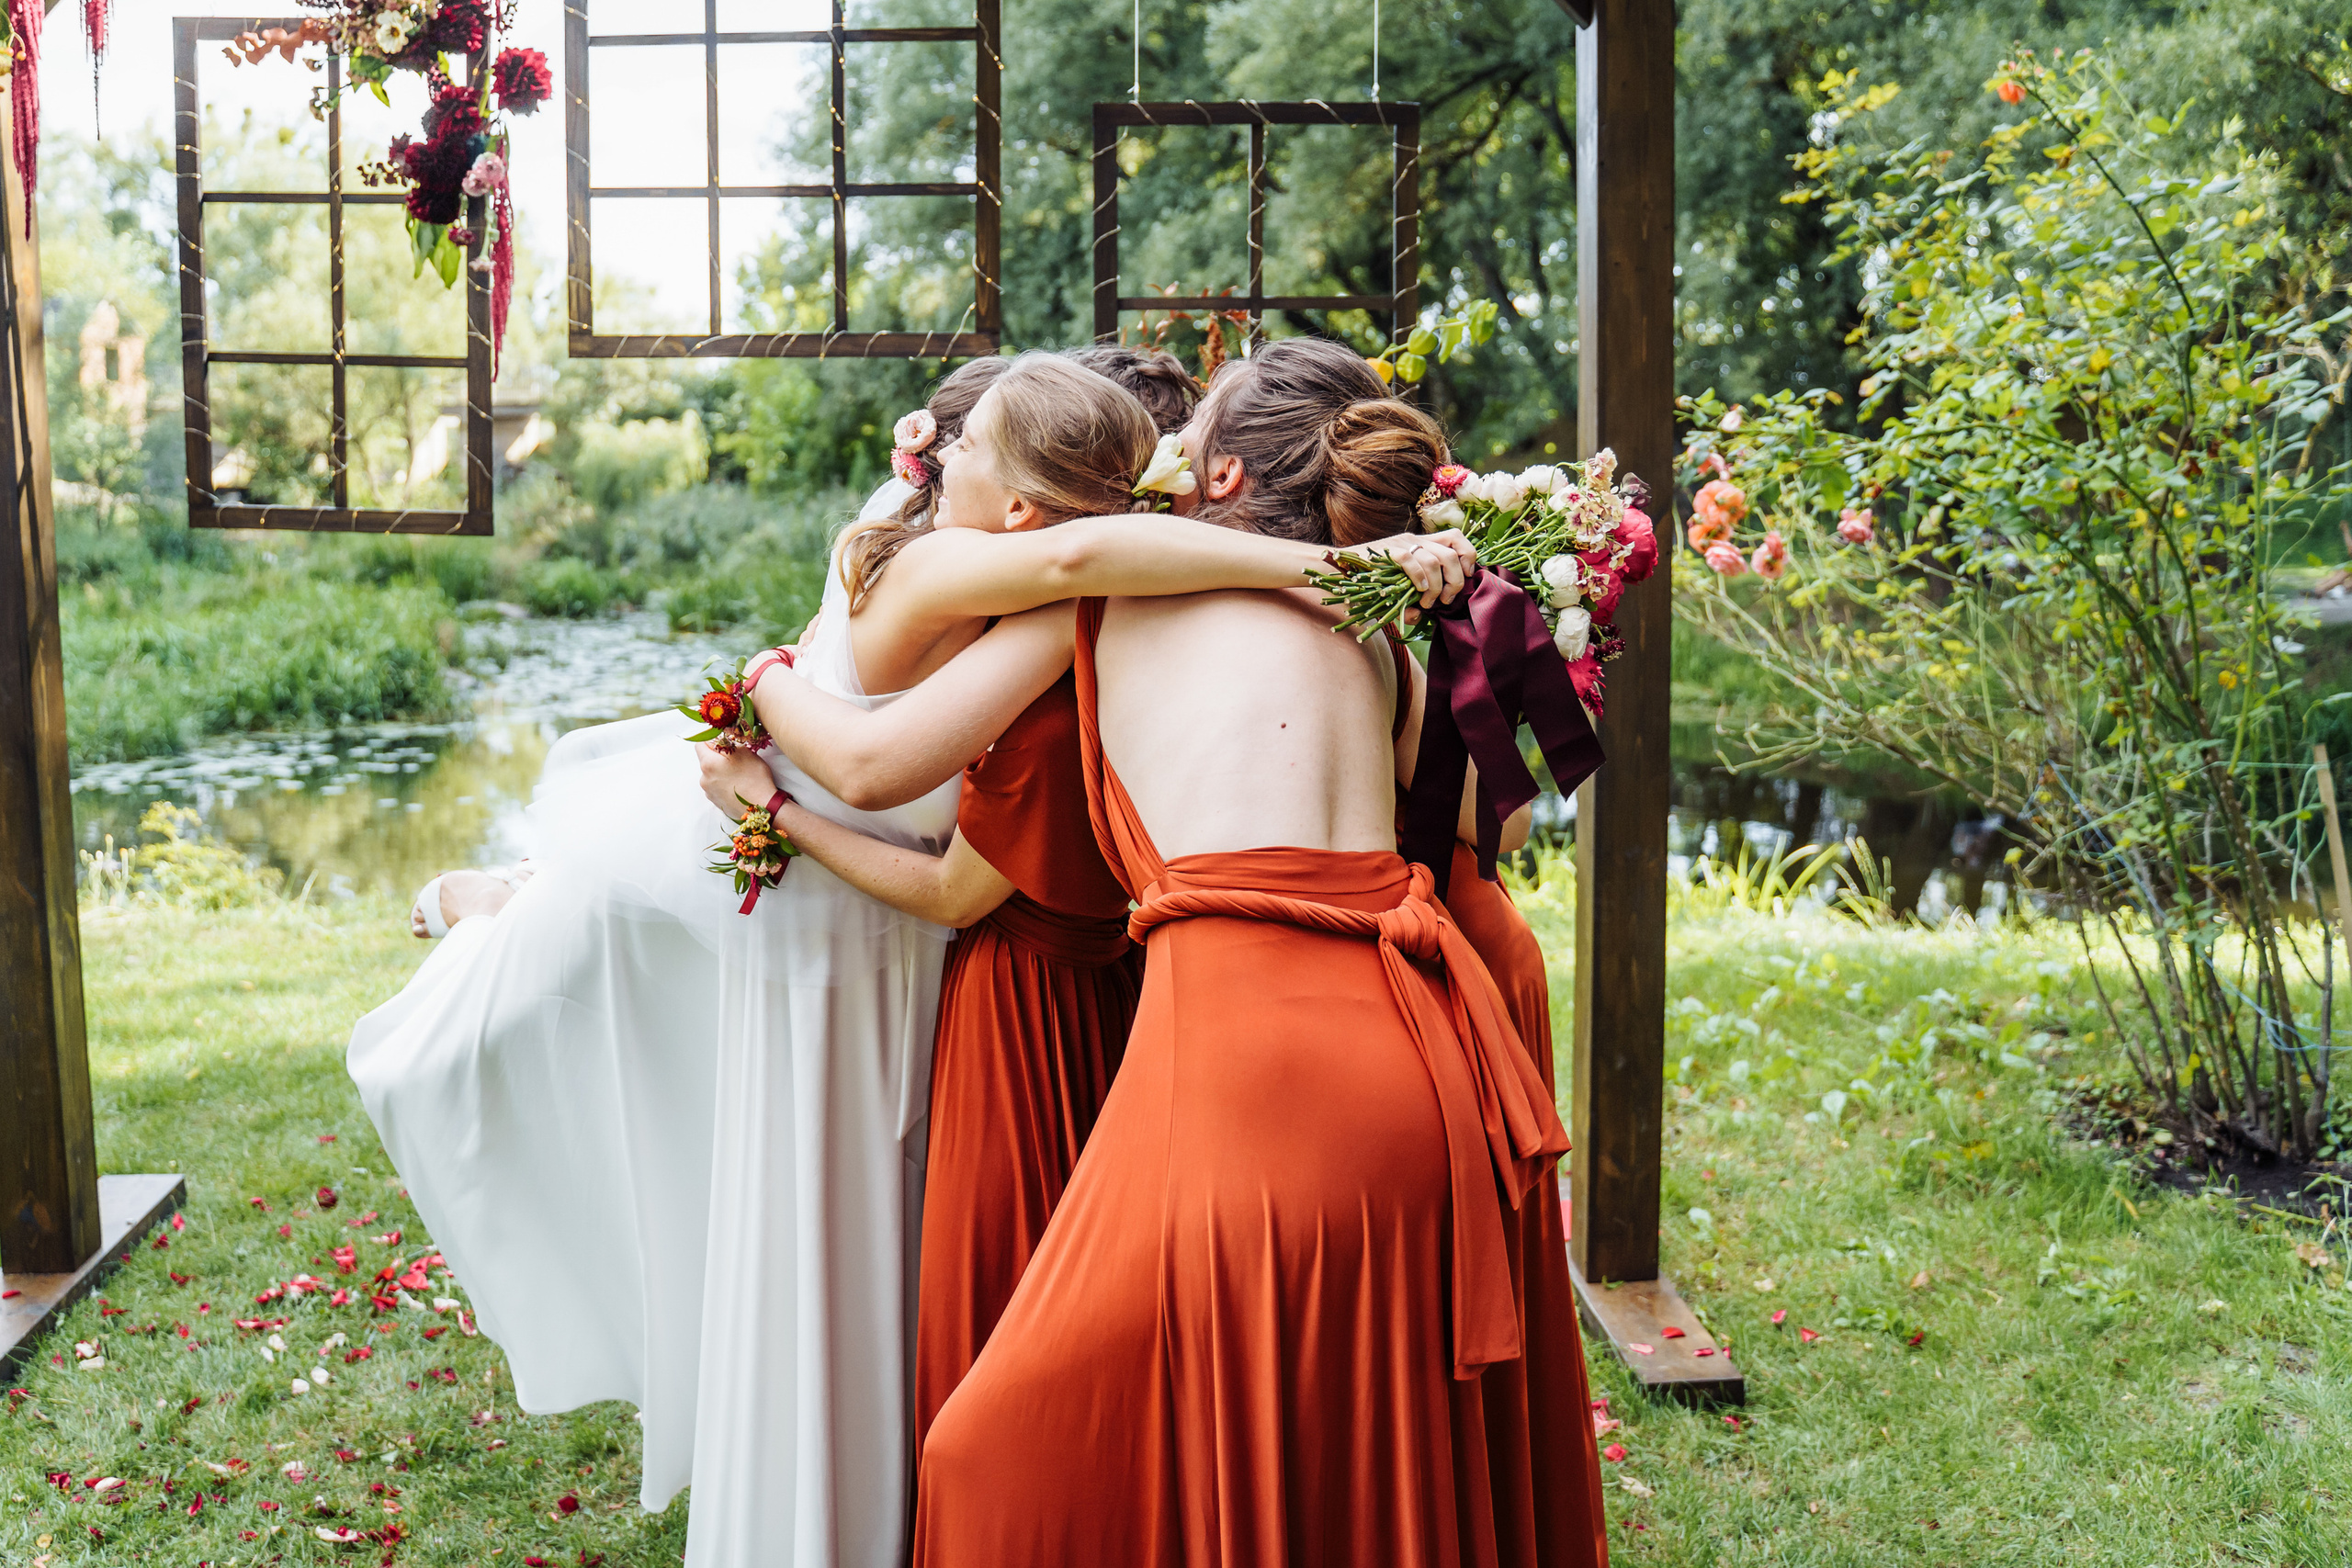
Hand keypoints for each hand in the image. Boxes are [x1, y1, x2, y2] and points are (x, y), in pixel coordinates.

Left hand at [698, 743, 777, 818]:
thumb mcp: (743, 751)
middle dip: (718, 758)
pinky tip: (738, 786)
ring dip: (721, 772)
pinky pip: (716, 787)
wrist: (762, 807)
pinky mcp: (716, 802)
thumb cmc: (754, 778)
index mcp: (708, 763)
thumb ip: (727, 742)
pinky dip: (724, 784)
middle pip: (706, 760)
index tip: (724, 743)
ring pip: (712, 775)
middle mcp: (704, 778)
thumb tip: (718, 741)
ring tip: (739, 776)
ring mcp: (709, 792)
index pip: (700, 744)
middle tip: (737, 761)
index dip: (712, 740)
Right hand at [1357, 528, 1475, 607]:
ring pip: (1434, 560)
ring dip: (1437, 586)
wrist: (1341, 569)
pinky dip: (1419, 578)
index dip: (1468, 555)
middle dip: (1455, 581)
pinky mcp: (1388, 551)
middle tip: (1445, 599)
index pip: (1457, 537)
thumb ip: (1411, 601)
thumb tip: (1419, 616)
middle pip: (1451, 554)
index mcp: (1423, 543)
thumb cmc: (1371, 580)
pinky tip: (1417, 591)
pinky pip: (1410, 561)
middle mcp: (1415, 540)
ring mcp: (1401, 544)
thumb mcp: (1398, 590)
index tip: (1467, 577)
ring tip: (1428, 602)